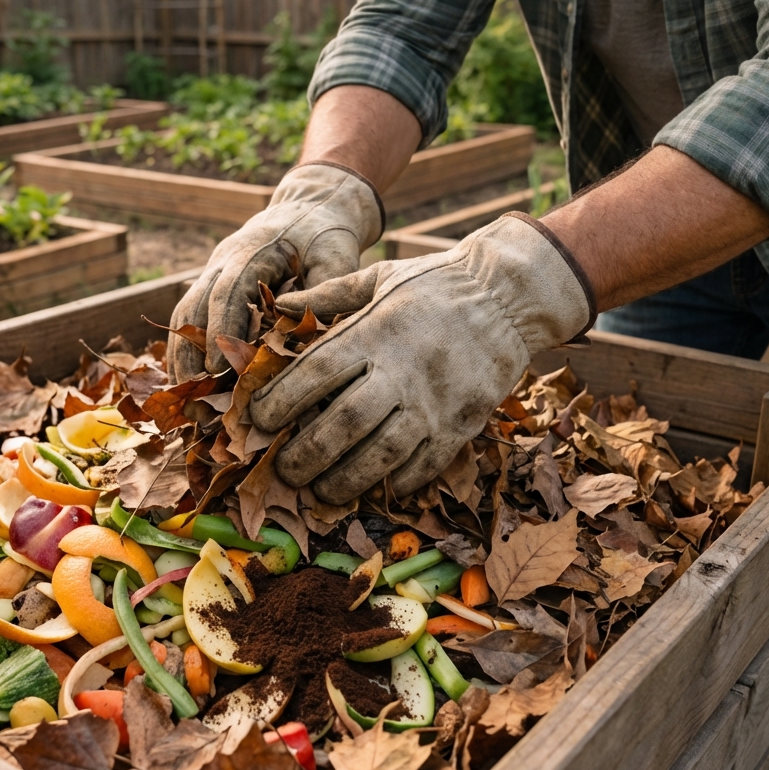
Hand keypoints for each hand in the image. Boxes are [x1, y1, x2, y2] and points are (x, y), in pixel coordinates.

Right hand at [167, 163, 382, 381]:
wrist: (311, 205)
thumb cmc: (326, 233)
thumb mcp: (336, 255)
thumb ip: (326, 290)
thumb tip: (313, 333)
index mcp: (253, 251)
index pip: (227, 292)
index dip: (219, 331)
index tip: (215, 368)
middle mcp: (224, 259)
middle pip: (194, 304)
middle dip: (190, 349)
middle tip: (190, 390)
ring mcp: (215, 270)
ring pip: (186, 311)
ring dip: (181, 351)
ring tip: (182, 391)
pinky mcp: (215, 283)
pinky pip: (192, 315)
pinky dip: (186, 345)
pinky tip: (189, 378)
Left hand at [250, 214, 594, 503]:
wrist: (510, 295)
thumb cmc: (436, 283)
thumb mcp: (379, 277)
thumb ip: (327, 295)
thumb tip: (278, 306)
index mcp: (374, 331)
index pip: (314, 374)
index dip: (280, 402)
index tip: (258, 422)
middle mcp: (401, 370)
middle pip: (343, 423)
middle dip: (305, 454)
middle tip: (282, 471)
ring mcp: (434, 401)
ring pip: (382, 454)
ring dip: (345, 480)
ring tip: (320, 492)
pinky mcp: (462, 423)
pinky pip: (425, 465)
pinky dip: (397, 482)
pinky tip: (375, 487)